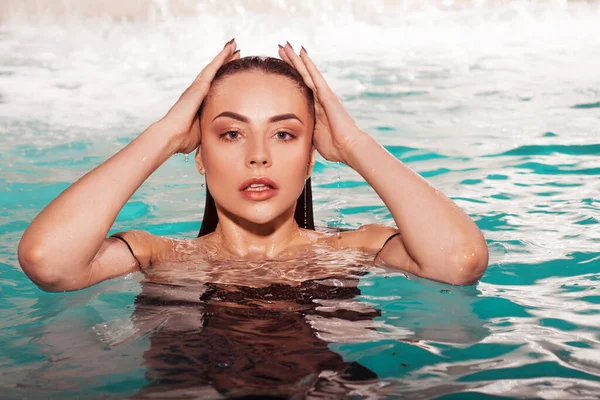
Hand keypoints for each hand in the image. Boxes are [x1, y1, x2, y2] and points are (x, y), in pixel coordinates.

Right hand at [159, 39, 239, 154]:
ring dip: (224, 55)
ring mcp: (197, 88)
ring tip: (234, 44)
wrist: (171, 136)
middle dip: (225, 61)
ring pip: (214, 67)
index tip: (232, 67)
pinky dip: (221, 58)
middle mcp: (197, 92)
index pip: (214, 85)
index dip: (223, 75)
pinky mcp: (198, 87)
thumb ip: (209, 127)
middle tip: (236, 50)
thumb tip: (217, 134)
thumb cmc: (183, 138)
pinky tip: (229, 50)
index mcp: (199, 102)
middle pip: (214, 73)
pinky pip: (212, 69)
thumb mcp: (202, 131)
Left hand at [278, 42, 365, 164]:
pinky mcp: (327, 95)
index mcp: (317, 108)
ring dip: (296, 59)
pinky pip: (315, 76)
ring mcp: (324, 95)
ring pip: (307, 72)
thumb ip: (307, 131)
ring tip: (286, 45)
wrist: (348, 148)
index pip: (300, 87)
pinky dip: (308, 64)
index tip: (280, 66)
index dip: (291, 76)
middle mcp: (320, 98)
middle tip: (281, 48)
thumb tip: (296, 137)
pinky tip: (301, 52)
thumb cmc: (335, 147)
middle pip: (302, 76)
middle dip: (291, 62)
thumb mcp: (314, 138)